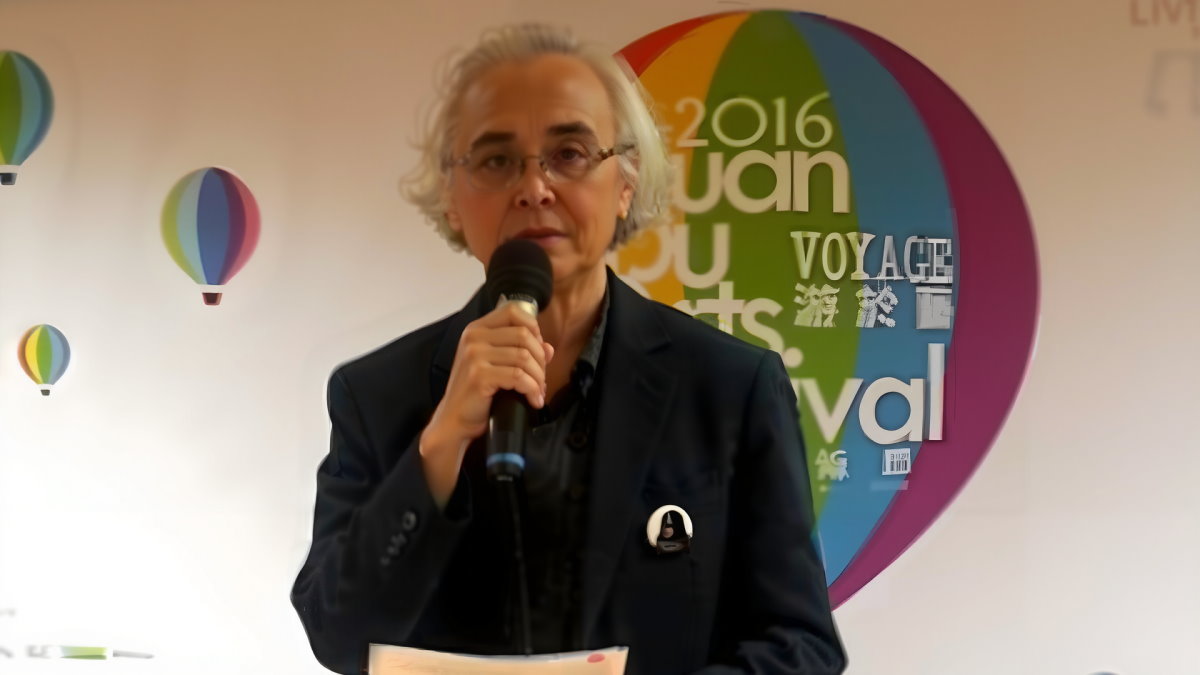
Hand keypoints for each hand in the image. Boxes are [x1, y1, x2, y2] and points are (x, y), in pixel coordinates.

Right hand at [419, 303, 554, 505]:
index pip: (513, 311)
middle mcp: (473, 337)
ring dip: (539, 378)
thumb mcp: (497, 365)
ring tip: (538, 392)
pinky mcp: (479, 375)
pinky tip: (533, 400)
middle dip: (540, 359)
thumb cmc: (476, 393)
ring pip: (524, 357)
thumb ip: (520, 351)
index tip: (539, 350)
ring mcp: (474, 355)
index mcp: (477, 329)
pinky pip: (519, 377)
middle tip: (541, 379)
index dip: (534, 328)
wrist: (455, 420)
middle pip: (524, 336)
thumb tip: (549, 348)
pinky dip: (532, 390)